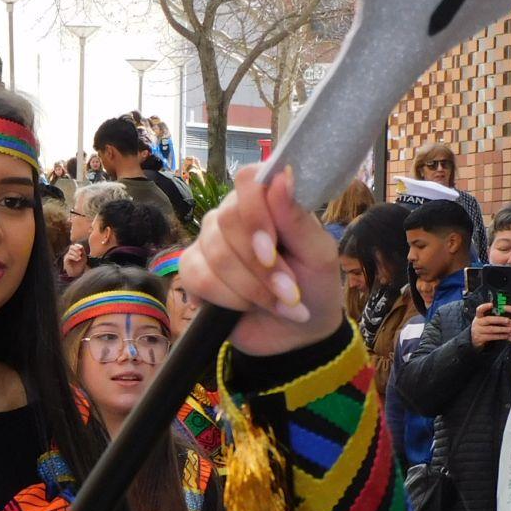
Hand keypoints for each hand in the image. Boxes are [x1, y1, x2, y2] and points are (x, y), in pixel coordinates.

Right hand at [61, 241, 87, 277]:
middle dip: (76, 249)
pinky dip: (74, 257)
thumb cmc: (80, 265)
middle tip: (80, 253)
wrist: (77, 272)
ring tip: (79, 258)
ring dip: (76, 254)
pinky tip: (77, 259)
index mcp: (74, 251)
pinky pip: (69, 256)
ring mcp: (67, 256)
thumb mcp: (83, 257)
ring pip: (70, 251)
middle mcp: (70, 253)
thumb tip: (80, 246)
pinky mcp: (65, 260)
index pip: (74, 245)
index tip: (81, 247)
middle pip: (71, 247)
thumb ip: (82, 251)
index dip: (77, 245)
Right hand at [178, 162, 343, 356]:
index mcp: (267, 201)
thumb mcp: (319, 255)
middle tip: (290, 290)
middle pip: (228, 220)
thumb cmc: (313, 287)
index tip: (273, 246)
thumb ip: (298, 219)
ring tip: (278, 304)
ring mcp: (208, 242)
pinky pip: (198, 278)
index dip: (256, 212)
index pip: (247, 179)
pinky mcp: (192, 272)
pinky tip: (246, 308)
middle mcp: (232, 215)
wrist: (296, 333)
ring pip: (216, 255)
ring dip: (252, 288)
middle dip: (262, 265)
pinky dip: (228, 299)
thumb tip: (281, 177)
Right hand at [469, 307, 510, 346]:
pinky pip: (491, 337)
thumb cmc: (484, 326)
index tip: (492, 304)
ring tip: (510, 329)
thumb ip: (491, 315)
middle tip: (508, 320)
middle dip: (499, 320)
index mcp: (479, 316)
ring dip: (501, 329)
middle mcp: (477, 323)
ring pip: (491, 329)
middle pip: (488, 319)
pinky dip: (500, 336)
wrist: (475, 338)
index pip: (480, 310)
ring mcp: (477, 331)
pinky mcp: (479, 338)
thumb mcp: (485, 320)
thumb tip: (503, 308)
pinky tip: (506, 336)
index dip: (485, 307)